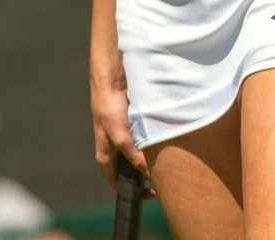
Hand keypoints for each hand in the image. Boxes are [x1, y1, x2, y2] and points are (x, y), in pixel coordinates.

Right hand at [91, 75, 156, 197]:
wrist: (111, 78)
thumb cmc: (109, 107)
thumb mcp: (120, 135)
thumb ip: (133, 155)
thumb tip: (148, 174)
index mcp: (105, 157)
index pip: (118, 183)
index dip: (133, 192)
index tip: (152, 195)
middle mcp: (114, 149)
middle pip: (130, 170)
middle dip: (146, 176)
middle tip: (165, 180)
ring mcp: (124, 137)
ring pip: (139, 155)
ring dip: (152, 158)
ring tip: (169, 163)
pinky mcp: (133, 125)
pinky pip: (145, 139)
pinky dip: (154, 143)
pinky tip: (167, 143)